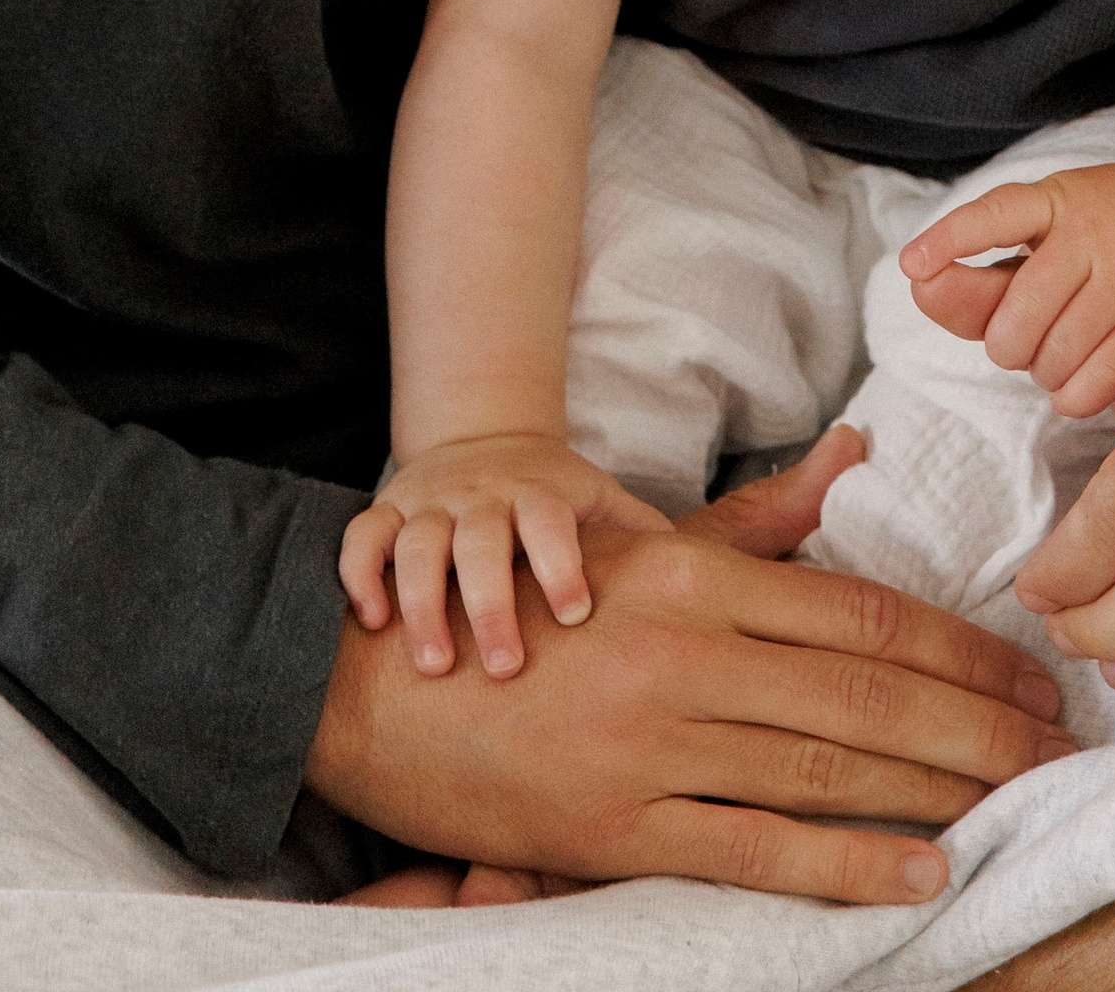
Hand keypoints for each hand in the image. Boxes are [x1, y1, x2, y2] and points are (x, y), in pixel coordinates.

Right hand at [308, 422, 1077, 907]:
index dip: (962, 650)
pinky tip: (921, 872)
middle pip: (866, 697)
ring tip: (1019, 803)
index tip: (1034, 676)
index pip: (861, 616)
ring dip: (939, 792)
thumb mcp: (635, 545)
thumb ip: (754, 520)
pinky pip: (758, 851)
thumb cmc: (529, 612)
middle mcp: (683, 656)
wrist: (380, 688)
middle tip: (1061, 749)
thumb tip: (856, 456)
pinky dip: (848, 865)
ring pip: (827, 772)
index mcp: (692, 578)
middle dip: (980, 727)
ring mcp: (652, 748)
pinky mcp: (620, 830)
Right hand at [340, 430, 671, 677]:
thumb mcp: (611, 510)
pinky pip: (364, 538)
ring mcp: (432, 505)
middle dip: (489, 601)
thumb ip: (663, 547)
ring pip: (419, 543)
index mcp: (543, 496)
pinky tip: (373, 624)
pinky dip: (362, 576)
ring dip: (423, 601)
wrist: (483, 448)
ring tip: (434, 666)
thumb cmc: (562, 509)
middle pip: (481, 540)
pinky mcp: (388, 515)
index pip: (551, 522)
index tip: (576, 614)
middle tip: (504, 667)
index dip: (561, 562)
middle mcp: (485, 497)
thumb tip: (752, 571)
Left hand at [902, 160, 1114, 417]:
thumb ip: (986, 269)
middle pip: (1014, 321)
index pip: (997, 213)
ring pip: (1052, 360)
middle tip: (1029, 334)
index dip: (952, 239)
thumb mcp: (1049, 227)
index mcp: (1055, 199)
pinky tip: (1081, 377)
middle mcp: (1091, 235)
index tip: (913, 265)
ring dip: (1044, 370)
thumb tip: (919, 284)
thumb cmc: (1108, 226)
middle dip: (1007, 344)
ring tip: (1063, 348)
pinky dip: (1074, 395)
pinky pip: (1093, 386)